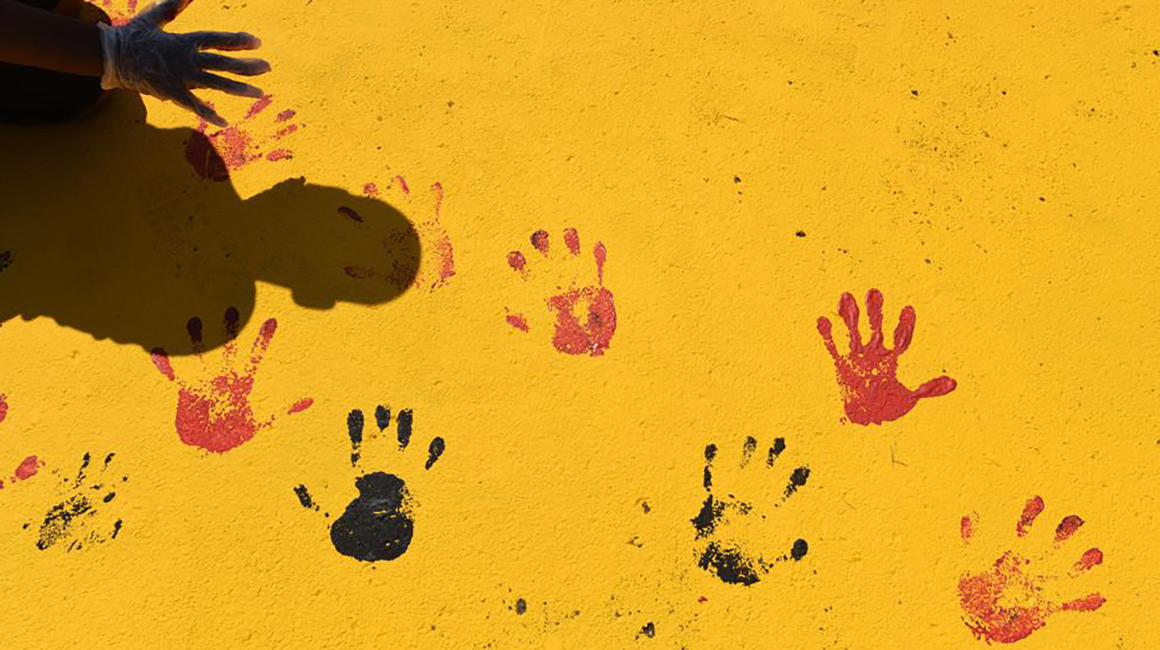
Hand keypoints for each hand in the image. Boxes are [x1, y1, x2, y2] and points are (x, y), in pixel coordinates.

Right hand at [97, 0, 268, 125]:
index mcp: (184, 41)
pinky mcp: (172, 92)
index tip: (257, 41)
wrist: (111, 56)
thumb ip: (172, 7)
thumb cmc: (133, 37)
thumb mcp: (153, 18)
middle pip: (223, 62)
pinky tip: (225, 121)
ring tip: (258, 92)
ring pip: (216, 83)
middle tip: (267, 67)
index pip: (217, 40)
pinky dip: (209, 114)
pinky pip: (194, 105)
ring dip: (238, 88)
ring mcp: (181, 77)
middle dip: (247, 65)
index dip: (237, 40)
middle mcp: (187, 59)